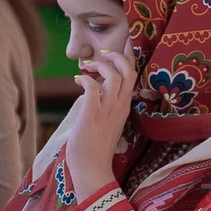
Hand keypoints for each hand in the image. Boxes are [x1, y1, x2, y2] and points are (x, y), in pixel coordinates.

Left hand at [65, 41, 136, 195]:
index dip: (131, 56)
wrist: (92, 168)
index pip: (134, 76)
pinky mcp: (93, 114)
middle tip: (102, 54)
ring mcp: (108, 110)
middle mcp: (120, 106)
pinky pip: (93, 87)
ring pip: (114, 75)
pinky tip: (77, 81)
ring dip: (99, 65)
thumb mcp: (107, 121)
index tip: (127, 41)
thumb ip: (106, 104)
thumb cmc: (95, 147)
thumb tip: (95, 88)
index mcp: (124, 106)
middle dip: (117, 55)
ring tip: (86, 68)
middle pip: (129, 70)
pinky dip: (85, 79)